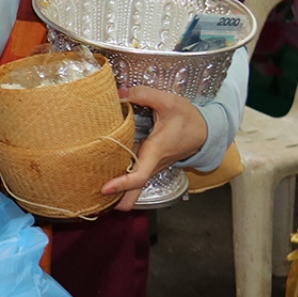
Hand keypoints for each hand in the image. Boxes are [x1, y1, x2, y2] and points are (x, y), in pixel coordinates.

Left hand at [102, 86, 209, 209]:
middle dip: (118, 199)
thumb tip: (119, 94)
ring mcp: (152, 164)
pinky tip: (102, 176)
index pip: (140, 175)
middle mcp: (153, 163)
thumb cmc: (188, 118)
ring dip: (118, 192)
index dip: (123, 184)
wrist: (206, 130)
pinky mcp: (150, 161)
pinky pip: (135, 175)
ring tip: (90, 193)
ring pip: (135, 185)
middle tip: (93, 202)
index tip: (105, 188)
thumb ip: (143, 95)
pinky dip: (121, 180)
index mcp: (156, 151)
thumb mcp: (168, 101)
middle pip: (136, 190)